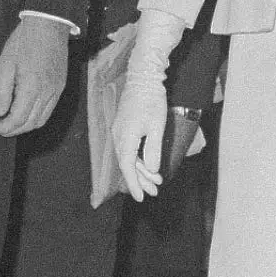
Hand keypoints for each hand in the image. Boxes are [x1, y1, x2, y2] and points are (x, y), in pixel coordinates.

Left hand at [0, 13, 72, 137]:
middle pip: (30, 123)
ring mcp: (56, 90)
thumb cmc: (23, 42)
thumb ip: (1, 90)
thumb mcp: (5, 63)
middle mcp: (47, 93)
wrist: (48, 25)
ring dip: (25, 127)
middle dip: (13, 130)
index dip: (4, 127)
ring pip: (41, 120)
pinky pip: (49, 110)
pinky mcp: (60, 86)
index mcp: (31, 87)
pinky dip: (36, 118)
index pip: (18, 118)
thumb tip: (0, 112)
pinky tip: (26, 114)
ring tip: (11, 125)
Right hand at [110, 63, 172, 200]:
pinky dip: (138, 159)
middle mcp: (118, 137)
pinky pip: (128, 149)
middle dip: (141, 180)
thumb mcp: (157, 126)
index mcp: (125, 138)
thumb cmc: (152, 100)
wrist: (143, 78)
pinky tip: (148, 165)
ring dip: (141, 170)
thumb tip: (152, 169)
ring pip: (128, 158)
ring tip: (155, 182)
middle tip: (154, 192)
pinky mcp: (123, 127)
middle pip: (127, 165)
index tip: (141, 198)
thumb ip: (153, 150)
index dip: (134, 184)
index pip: (127, 167)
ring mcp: (119, 132)